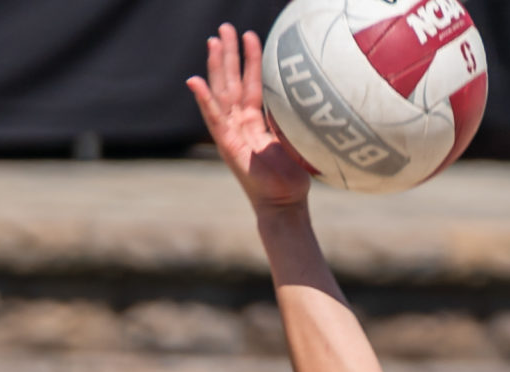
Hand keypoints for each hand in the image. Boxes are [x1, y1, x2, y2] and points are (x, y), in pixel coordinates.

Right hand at [186, 25, 313, 214]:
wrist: (285, 204)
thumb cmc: (291, 178)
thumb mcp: (295, 143)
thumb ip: (293, 122)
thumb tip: (314, 104)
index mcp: (254, 121)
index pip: (250, 83)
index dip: (251, 60)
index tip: (251, 36)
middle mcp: (239, 123)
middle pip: (231, 81)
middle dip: (228, 53)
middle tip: (224, 27)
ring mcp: (230, 133)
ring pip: (221, 93)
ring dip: (216, 67)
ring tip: (213, 42)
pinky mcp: (226, 146)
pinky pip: (214, 119)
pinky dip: (204, 100)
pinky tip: (195, 81)